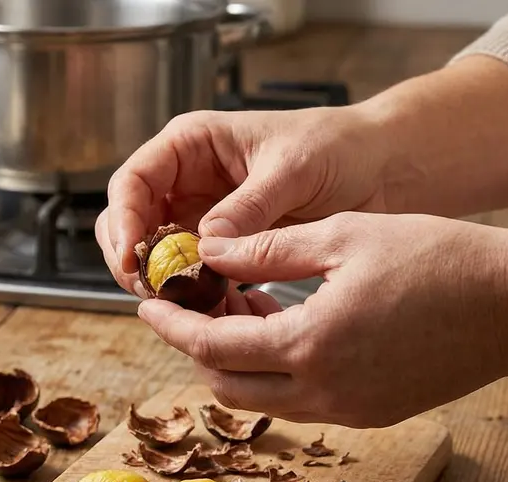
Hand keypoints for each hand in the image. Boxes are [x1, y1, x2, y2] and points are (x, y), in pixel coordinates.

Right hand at [95, 106, 391, 295]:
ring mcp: (201, 216)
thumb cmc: (340, 148)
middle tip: (153, 292)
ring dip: (160, 283)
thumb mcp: (294, 169)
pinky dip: (192, 296)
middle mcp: (187, 181)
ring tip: (183, 305)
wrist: (384, 169)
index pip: (132, 182)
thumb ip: (249, 205)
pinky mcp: (222, 249)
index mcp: (193, 145)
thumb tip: (205, 244)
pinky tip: (212, 309)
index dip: (123, 221)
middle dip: (133, 259)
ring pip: (154, 255)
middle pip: (130, 222)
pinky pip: (190, 276)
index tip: (132, 258)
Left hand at [138, 212, 507, 427]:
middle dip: (198, 347)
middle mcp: (323, 392)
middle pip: (227, 385)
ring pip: (262, 398)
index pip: (210, 348)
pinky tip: (288, 326)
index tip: (147, 306)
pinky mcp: (370, 413)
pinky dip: (276, 370)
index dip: (171, 327)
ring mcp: (348, 410)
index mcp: (309, 345)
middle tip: (197, 302)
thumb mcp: (343, 235)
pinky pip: (300, 400)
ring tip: (245, 305)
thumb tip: (208, 253)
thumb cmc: (438, 259)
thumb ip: (266, 249)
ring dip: (237, 359)